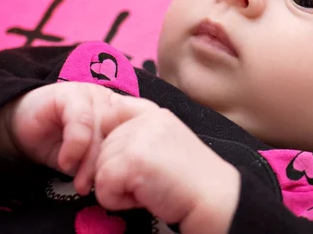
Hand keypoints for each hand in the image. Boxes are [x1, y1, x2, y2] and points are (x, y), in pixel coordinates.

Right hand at [0, 82, 151, 194]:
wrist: (20, 131)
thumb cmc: (60, 147)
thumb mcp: (88, 157)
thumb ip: (106, 160)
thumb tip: (125, 181)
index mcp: (121, 113)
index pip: (140, 128)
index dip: (133, 153)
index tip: (123, 179)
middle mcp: (110, 101)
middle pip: (119, 134)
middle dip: (108, 165)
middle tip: (99, 187)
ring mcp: (91, 94)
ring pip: (100, 131)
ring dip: (90, 162)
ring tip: (81, 183)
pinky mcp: (70, 94)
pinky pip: (80, 123)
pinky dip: (73, 148)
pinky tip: (65, 162)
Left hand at [94, 105, 240, 233]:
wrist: (213, 198)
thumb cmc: (189, 178)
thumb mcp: (166, 141)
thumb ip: (139, 131)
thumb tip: (105, 129)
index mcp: (154, 113)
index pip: (113, 112)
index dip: (113, 138)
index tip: (135, 158)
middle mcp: (145, 119)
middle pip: (102, 146)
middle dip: (119, 170)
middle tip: (150, 179)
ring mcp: (138, 138)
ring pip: (100, 167)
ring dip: (119, 186)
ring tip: (150, 187)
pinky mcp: (133, 160)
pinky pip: (103, 185)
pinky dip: (118, 200)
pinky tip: (145, 197)